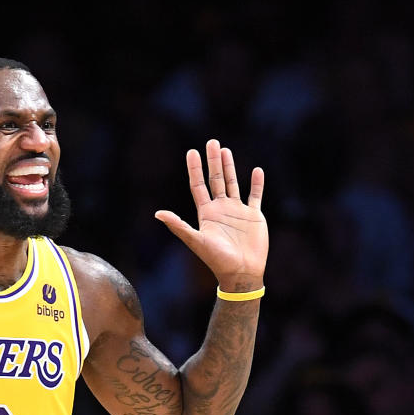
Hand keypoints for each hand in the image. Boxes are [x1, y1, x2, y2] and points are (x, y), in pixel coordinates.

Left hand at [155, 139, 267, 290]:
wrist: (241, 272)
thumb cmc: (216, 259)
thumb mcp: (196, 240)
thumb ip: (178, 226)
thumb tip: (157, 214)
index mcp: (206, 213)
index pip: (198, 185)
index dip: (194, 169)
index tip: (191, 151)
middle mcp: (220, 209)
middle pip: (215, 179)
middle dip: (212, 161)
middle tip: (211, 142)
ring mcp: (237, 211)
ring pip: (232, 183)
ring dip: (229, 167)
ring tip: (225, 150)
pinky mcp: (254, 216)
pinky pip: (256, 195)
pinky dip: (256, 183)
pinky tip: (256, 171)